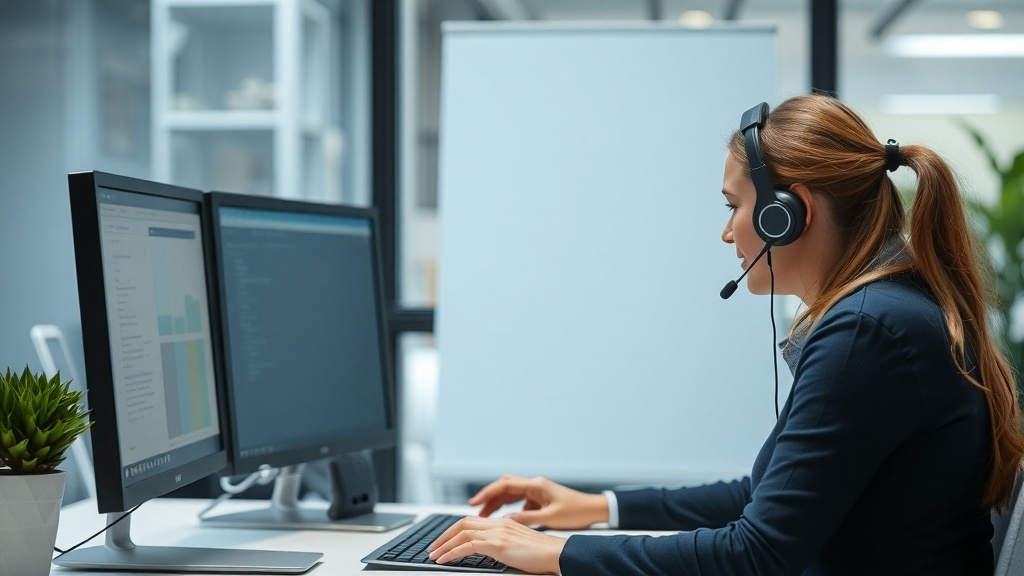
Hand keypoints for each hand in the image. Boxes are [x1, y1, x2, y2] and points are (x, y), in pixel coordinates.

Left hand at [428, 516, 565, 574]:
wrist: (557, 553)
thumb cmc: (543, 554)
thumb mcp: (519, 546)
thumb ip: (505, 544)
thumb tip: (492, 550)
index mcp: (503, 523)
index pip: (472, 521)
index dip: (455, 530)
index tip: (445, 541)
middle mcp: (498, 524)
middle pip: (462, 523)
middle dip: (444, 535)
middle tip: (433, 548)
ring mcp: (497, 532)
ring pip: (461, 533)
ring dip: (443, 544)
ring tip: (433, 555)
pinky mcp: (497, 544)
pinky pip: (467, 546)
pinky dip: (452, 552)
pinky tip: (444, 559)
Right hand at [470, 475, 608, 529]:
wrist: (594, 509)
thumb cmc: (577, 512)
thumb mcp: (551, 517)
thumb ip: (527, 518)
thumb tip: (507, 519)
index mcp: (536, 485)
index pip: (505, 485)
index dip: (487, 493)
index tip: (474, 502)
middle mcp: (535, 485)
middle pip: (505, 487)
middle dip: (489, 497)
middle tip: (474, 508)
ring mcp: (537, 491)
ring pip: (511, 494)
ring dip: (498, 503)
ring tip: (485, 516)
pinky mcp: (540, 499)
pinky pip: (520, 501)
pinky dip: (510, 509)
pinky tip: (508, 520)